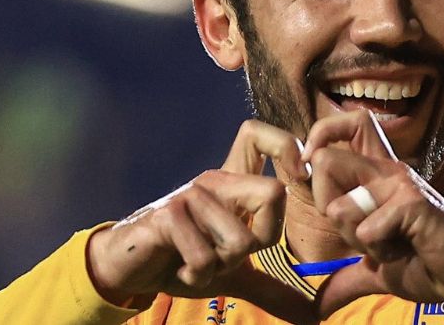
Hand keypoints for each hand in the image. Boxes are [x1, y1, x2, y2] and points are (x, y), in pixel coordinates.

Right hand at [87, 120, 315, 323]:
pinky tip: (179, 268)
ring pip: (242, 240)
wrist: (127, 269)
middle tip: (231, 252)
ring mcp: (191, 195)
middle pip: (274, 193)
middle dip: (264, 239)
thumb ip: (274, 288)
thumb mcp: (235, 276)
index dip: (288, 148)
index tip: (298, 178)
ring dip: (221, 266)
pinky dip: (197, 275)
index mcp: (233, 184)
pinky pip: (206, 257)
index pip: (260, 135)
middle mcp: (215, 181)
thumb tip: (316, 315)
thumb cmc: (181, 261)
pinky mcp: (167, 215)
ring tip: (196, 261)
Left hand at [300, 110, 443, 317]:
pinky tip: (404, 250)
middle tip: (360, 232)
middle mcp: (386, 168)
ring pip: (340, 206)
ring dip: (358, 240)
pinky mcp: (412, 201)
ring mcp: (399, 182)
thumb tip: (318, 302)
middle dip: (327, 208)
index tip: (312, 173)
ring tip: (389, 244)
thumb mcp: (374, 267)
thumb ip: (345, 275)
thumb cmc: (423, 263)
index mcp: (376, 173)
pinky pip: (367, 229)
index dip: (318, 142)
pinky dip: (379, 251)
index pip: (344, 125)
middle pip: (325, 162)